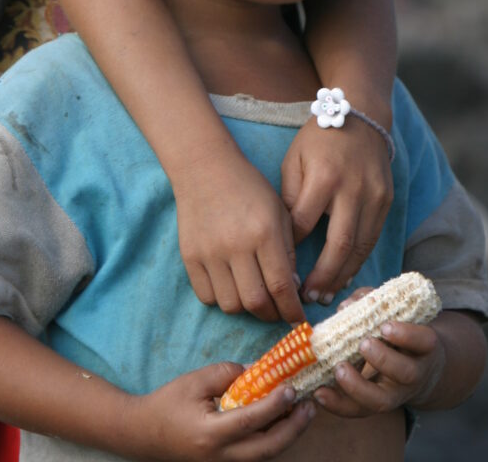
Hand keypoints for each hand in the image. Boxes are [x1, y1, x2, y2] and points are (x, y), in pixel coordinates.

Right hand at [132, 362, 315, 460]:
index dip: (274, 405)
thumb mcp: (195, 380)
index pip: (250, 421)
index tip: (292, 388)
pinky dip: (272, 440)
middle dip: (293, 428)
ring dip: (287, 435)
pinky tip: (282, 421)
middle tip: (309, 405)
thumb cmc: (168, 403)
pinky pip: (256, 456)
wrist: (145, 434)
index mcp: (210, 434)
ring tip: (303, 412)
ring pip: (265, 456)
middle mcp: (220, 457)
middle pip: (267, 449)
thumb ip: (228, 374)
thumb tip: (259, 371)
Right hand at [172, 147, 303, 323]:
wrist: (204, 168)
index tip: (298, 318)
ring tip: (253, 296)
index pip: (281, 286)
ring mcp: (209, 253)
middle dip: (271, 315)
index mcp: (263, 232)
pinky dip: (221, 299)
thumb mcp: (278, 212)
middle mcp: (236, 246)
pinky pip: (207, 296)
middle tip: (277, 311)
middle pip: (255, 302)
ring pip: (231, 305)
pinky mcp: (190, 256)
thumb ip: (287, 251)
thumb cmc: (248, 188)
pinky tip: (230, 285)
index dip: (292, 310)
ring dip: (246, 308)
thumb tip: (290, 289)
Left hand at [281, 115, 392, 302]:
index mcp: (324, 177)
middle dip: (323, 276)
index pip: (305, 223)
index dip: (292, 250)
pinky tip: (345, 276)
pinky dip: (358, 260)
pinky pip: (372, 238)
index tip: (280, 270)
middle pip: (339, 244)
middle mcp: (353, 189)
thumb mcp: (294, 160)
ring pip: (360, 247)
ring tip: (327, 296)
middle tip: (308, 298)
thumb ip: (290, 197)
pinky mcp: (387, 201)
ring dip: (343, 276)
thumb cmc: (318, 140)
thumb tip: (284, 239)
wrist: (360, 117)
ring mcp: (374, 196)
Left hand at [309, 290, 445, 417]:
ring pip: (382, 401)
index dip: (406, 335)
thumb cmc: (401, 330)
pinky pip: (359, 411)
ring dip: (357, 386)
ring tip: (338, 369)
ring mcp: (396, 394)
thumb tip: (345, 307)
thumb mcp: (394, 314)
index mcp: (422, 346)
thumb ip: (370, 302)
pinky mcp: (376, 405)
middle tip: (363, 344)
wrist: (419, 368)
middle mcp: (414, 373)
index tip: (385, 326)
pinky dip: (338, 404)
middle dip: (383, 359)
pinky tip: (319, 392)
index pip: (424, 341)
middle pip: (405, 373)